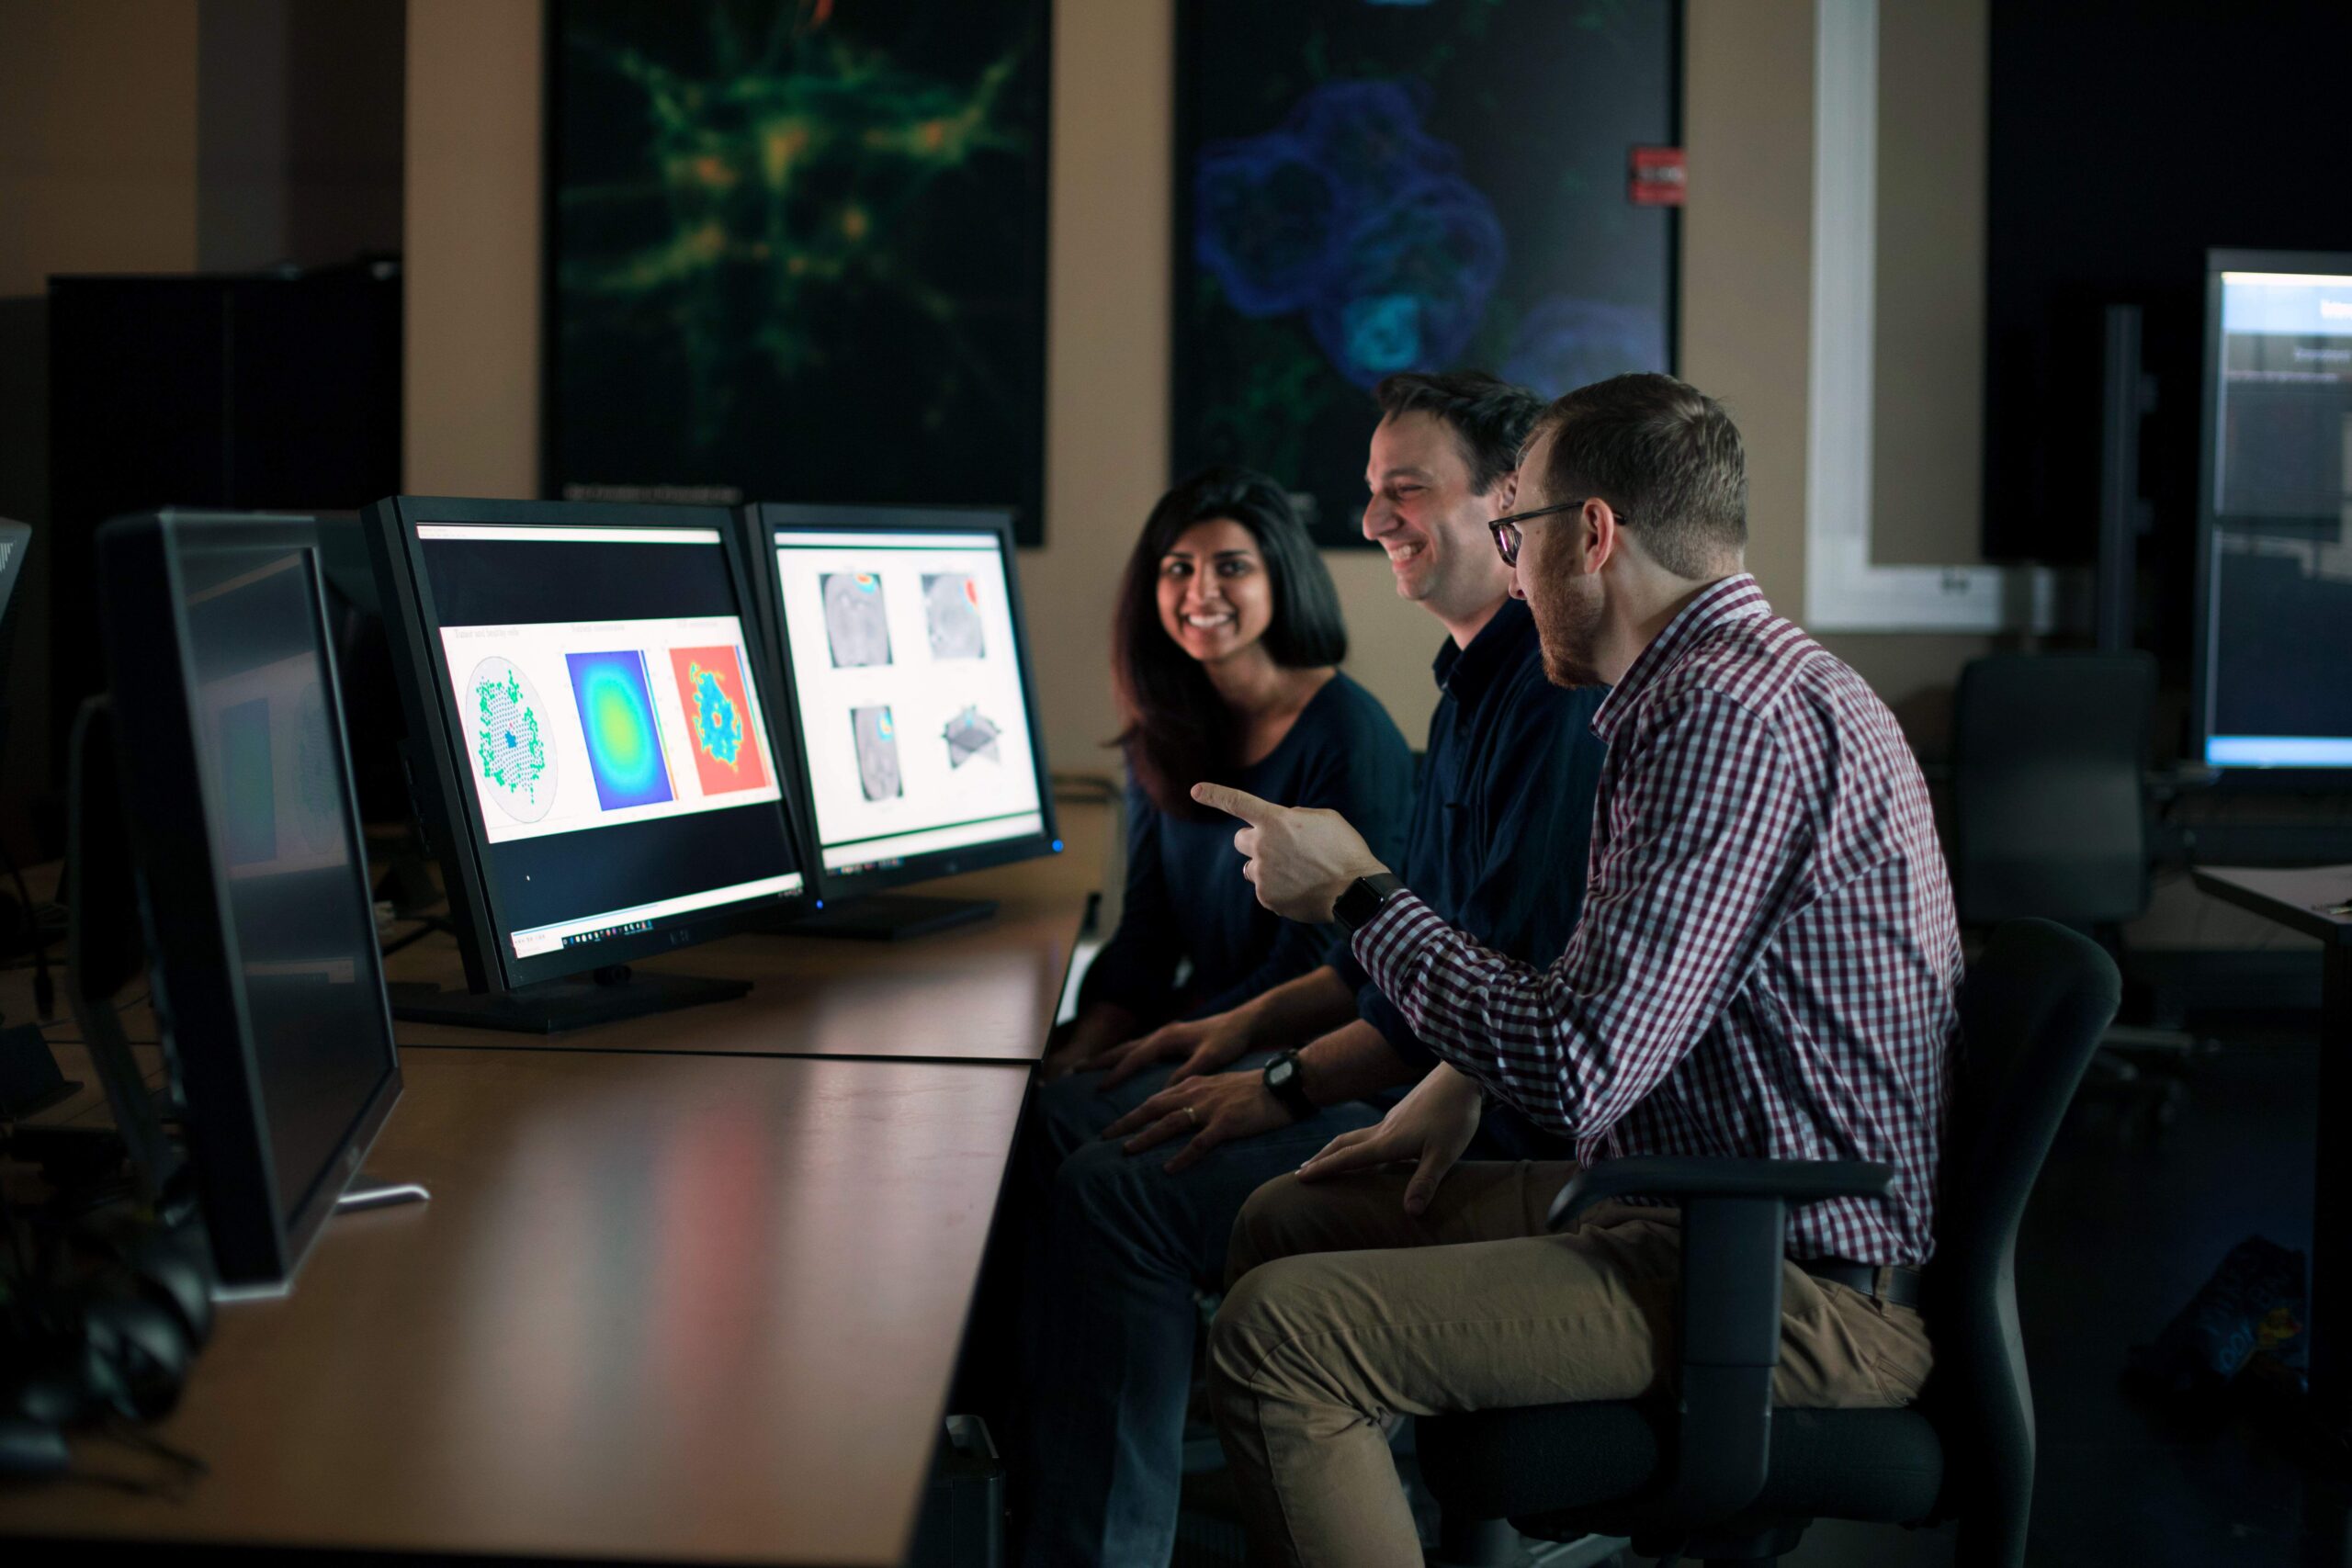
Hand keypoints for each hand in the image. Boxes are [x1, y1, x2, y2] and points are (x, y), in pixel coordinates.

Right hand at [1095, 1008, 1260, 1090]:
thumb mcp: (1210, 1058)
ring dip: (1109, 1057)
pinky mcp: (1172, 1040)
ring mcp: (1166, 1035)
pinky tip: (1122, 1066)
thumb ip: (1188, 1072)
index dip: (1116, 1073)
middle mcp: (1162, 1034)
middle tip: (1074, 1071)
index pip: (1134, 1057)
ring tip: (1088, 1068)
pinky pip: (1140, 1049)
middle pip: (1123, 1048)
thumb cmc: (1230, 1039)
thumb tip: (1166, 1091)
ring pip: (1129, 1047)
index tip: (1098, 1088)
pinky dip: (1125, 1057)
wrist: (1246, 1022)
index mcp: (1167, 1037)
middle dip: (1099, 1060)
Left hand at [1101, 1069, 1294, 1174]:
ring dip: (1147, 1137)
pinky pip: (1200, 1143)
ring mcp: (1212, 1108)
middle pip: (1154, 1108)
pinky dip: (1183, 1156)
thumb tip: (1184, 1111)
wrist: (1287, 1084)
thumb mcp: (1222, 1085)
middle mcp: (1198, 1094)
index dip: (1133, 1112)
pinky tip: (1169, 1169)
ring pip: (1170, 1123)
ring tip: (1127, 1151)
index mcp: (1195, 1085)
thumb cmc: (1258, 1088)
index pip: (1156, 1099)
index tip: (1114, 1126)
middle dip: (1127, 1122)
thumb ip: (1200, 1095)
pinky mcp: (1228, 1123)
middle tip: (1104, 1137)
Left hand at [1190, 783, 1386, 923]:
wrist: (1355, 891)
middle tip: (1280, 848)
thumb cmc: (1344, 850)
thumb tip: (1282, 824)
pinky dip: (1279, 889)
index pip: (1237, 802)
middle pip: (1240, 840)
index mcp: (1276, 820)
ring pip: (1252, 868)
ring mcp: (1263, 874)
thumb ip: (1295, 818)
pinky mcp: (1267, 898)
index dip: (1215, 795)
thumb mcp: (1324, 819)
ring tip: (1297, 873)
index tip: (1195, 790)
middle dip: (1255, 842)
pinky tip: (1302, 889)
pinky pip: (1264, 889)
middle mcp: (1262, 846)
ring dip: (1267, 867)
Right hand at [1296, 1063, 1483, 1215]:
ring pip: (1356, 1135)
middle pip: (1343, 1143)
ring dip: (1338, 1148)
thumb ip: (1426, 1182)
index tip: (1300, 1178)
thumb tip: (1410, 1212)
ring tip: (1329, 1159)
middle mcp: (1383, 1129)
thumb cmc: (1455, 1116)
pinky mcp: (1403, 1112)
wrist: (1461, 1075)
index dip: (1323, 1169)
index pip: (1347, 1158)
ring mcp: (1392, 1118)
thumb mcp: (1444, 1154)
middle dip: (1322, 1158)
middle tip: (1303, 1171)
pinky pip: (1371, 1131)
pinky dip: (1358, 1142)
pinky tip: (1371, 1148)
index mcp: (1388, 1142)